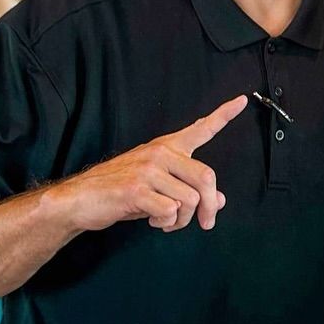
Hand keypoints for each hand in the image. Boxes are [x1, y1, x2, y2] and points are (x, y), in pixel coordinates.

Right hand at [50, 96, 246, 232]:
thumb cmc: (120, 191)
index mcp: (166, 148)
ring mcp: (148, 170)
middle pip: (207, 178)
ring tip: (166, 221)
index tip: (242, 100)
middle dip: (209, 207)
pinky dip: (166, 223)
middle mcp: (160, 153)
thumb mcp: (159, 187)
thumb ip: (188, 189)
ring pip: (190, 200)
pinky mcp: (136, 189)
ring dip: (183, 220)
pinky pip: (170, 211)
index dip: (224, 115)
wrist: (80, 199)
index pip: (200, 129)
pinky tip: (152, 219)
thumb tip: (219, 201)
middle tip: (204, 223)